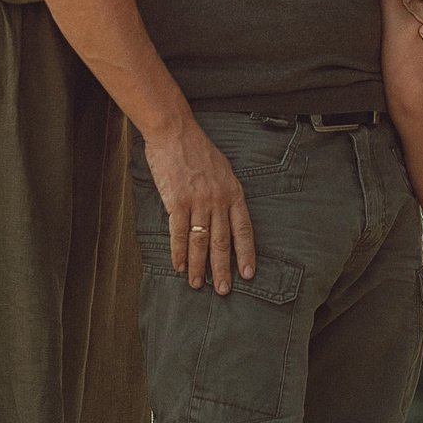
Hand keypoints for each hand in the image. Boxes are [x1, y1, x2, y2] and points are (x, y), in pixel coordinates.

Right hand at [144, 117, 255, 292]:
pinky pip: (178, 234)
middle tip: (223, 290)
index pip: (244, 230)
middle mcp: (218, 199)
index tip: (248, 274)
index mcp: (233, 192)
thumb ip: (226, 193)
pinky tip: (179, 266)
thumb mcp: (223, 169)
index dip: (246, 254)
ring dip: (199, 266)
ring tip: (198, 284)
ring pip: (200, 242)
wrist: (174, 132)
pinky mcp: (177, 201)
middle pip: (223, 242)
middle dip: (223, 269)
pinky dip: (178, 253)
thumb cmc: (197, 149)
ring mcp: (198, 201)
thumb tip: (227, 217)